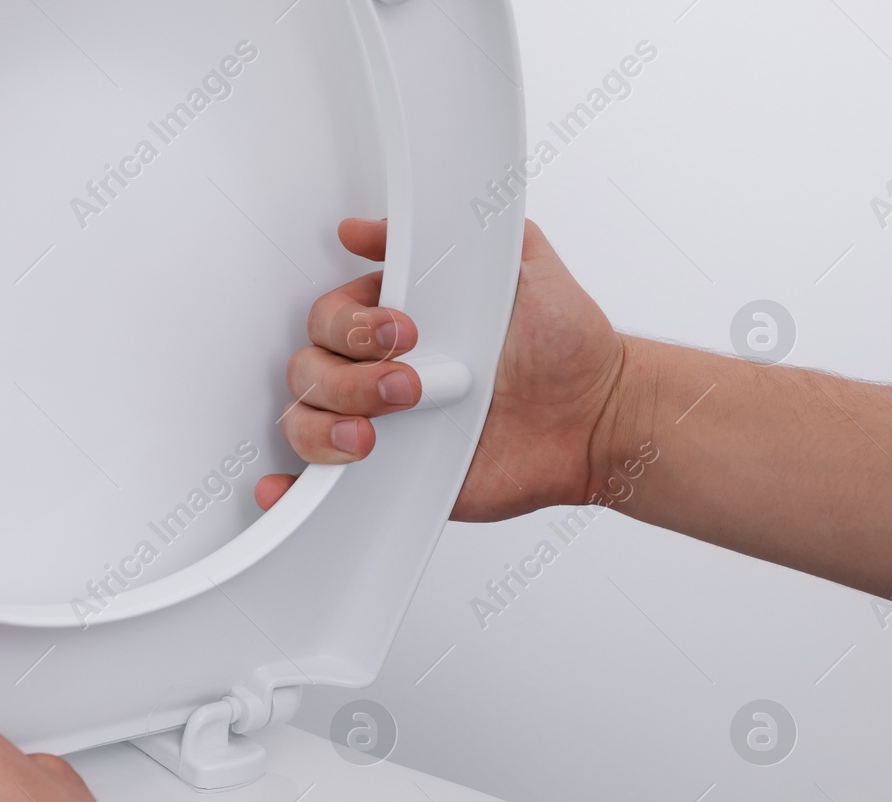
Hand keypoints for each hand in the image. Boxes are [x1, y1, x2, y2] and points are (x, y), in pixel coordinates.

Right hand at [255, 218, 626, 520]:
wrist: (594, 418)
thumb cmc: (564, 345)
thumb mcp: (517, 260)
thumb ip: (454, 231)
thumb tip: (368, 228)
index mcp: (394, 322)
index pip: (329, 318)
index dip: (353, 326)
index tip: (404, 330)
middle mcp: (377, 371)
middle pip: (308, 368)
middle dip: (349, 378)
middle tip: (409, 385)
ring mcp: (378, 425)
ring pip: (305, 419)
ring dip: (327, 423)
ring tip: (376, 434)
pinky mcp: (387, 475)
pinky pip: (319, 480)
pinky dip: (297, 482)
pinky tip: (306, 478)